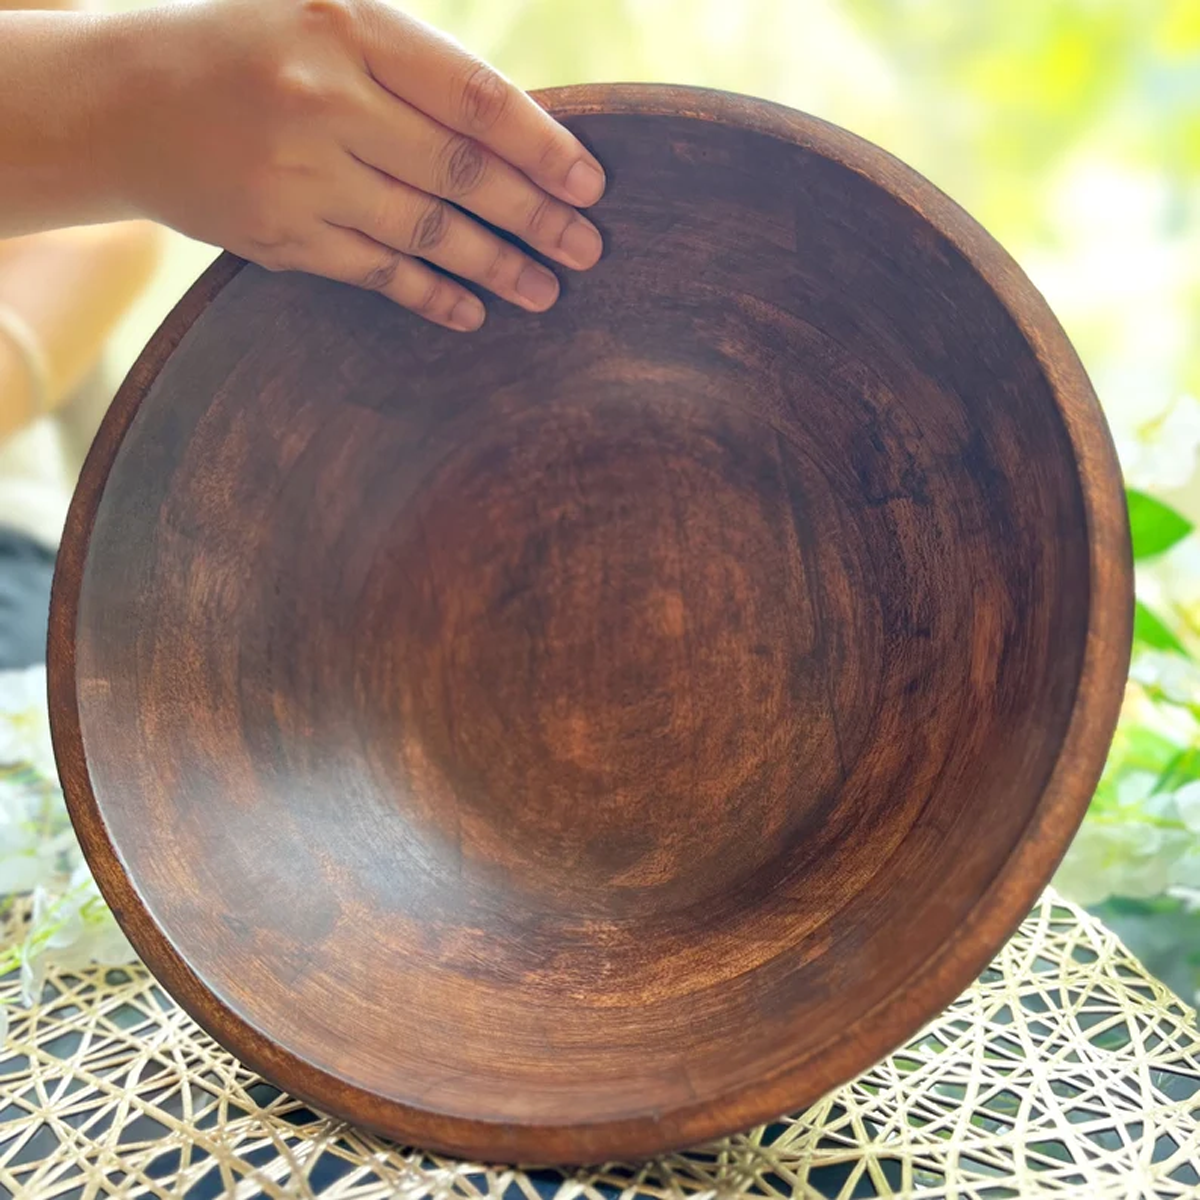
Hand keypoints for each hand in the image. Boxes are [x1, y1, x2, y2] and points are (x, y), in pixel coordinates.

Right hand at [112, 0, 606, 329]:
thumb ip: (414, 64)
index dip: (542, 145)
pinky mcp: (280, 236)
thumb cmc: (248, 47)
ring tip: (548, 290)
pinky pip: (376, 273)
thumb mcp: (326, 14)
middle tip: (590, 249)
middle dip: (535, 217)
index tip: (590, 183)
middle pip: (459, 172)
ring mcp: (299, 174)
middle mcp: (325, 99)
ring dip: (496, 266)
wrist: (123, 100)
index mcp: (347, 24)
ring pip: (424, 231)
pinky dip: (432, 295)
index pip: (473, 98)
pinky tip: (474, 312)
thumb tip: (523, 132)